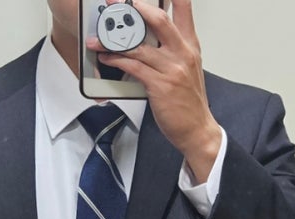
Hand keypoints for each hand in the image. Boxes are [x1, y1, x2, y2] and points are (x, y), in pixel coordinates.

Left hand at [88, 0, 221, 183]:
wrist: (197, 129)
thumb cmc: (189, 102)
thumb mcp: (188, 68)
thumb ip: (173, 50)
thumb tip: (150, 38)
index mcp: (190, 45)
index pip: (184, 8)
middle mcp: (182, 53)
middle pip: (159, 20)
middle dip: (136, 8)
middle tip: (117, 4)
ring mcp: (171, 69)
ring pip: (140, 46)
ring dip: (114, 41)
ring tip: (97, 39)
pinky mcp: (160, 86)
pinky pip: (134, 67)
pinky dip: (117, 60)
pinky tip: (106, 58)